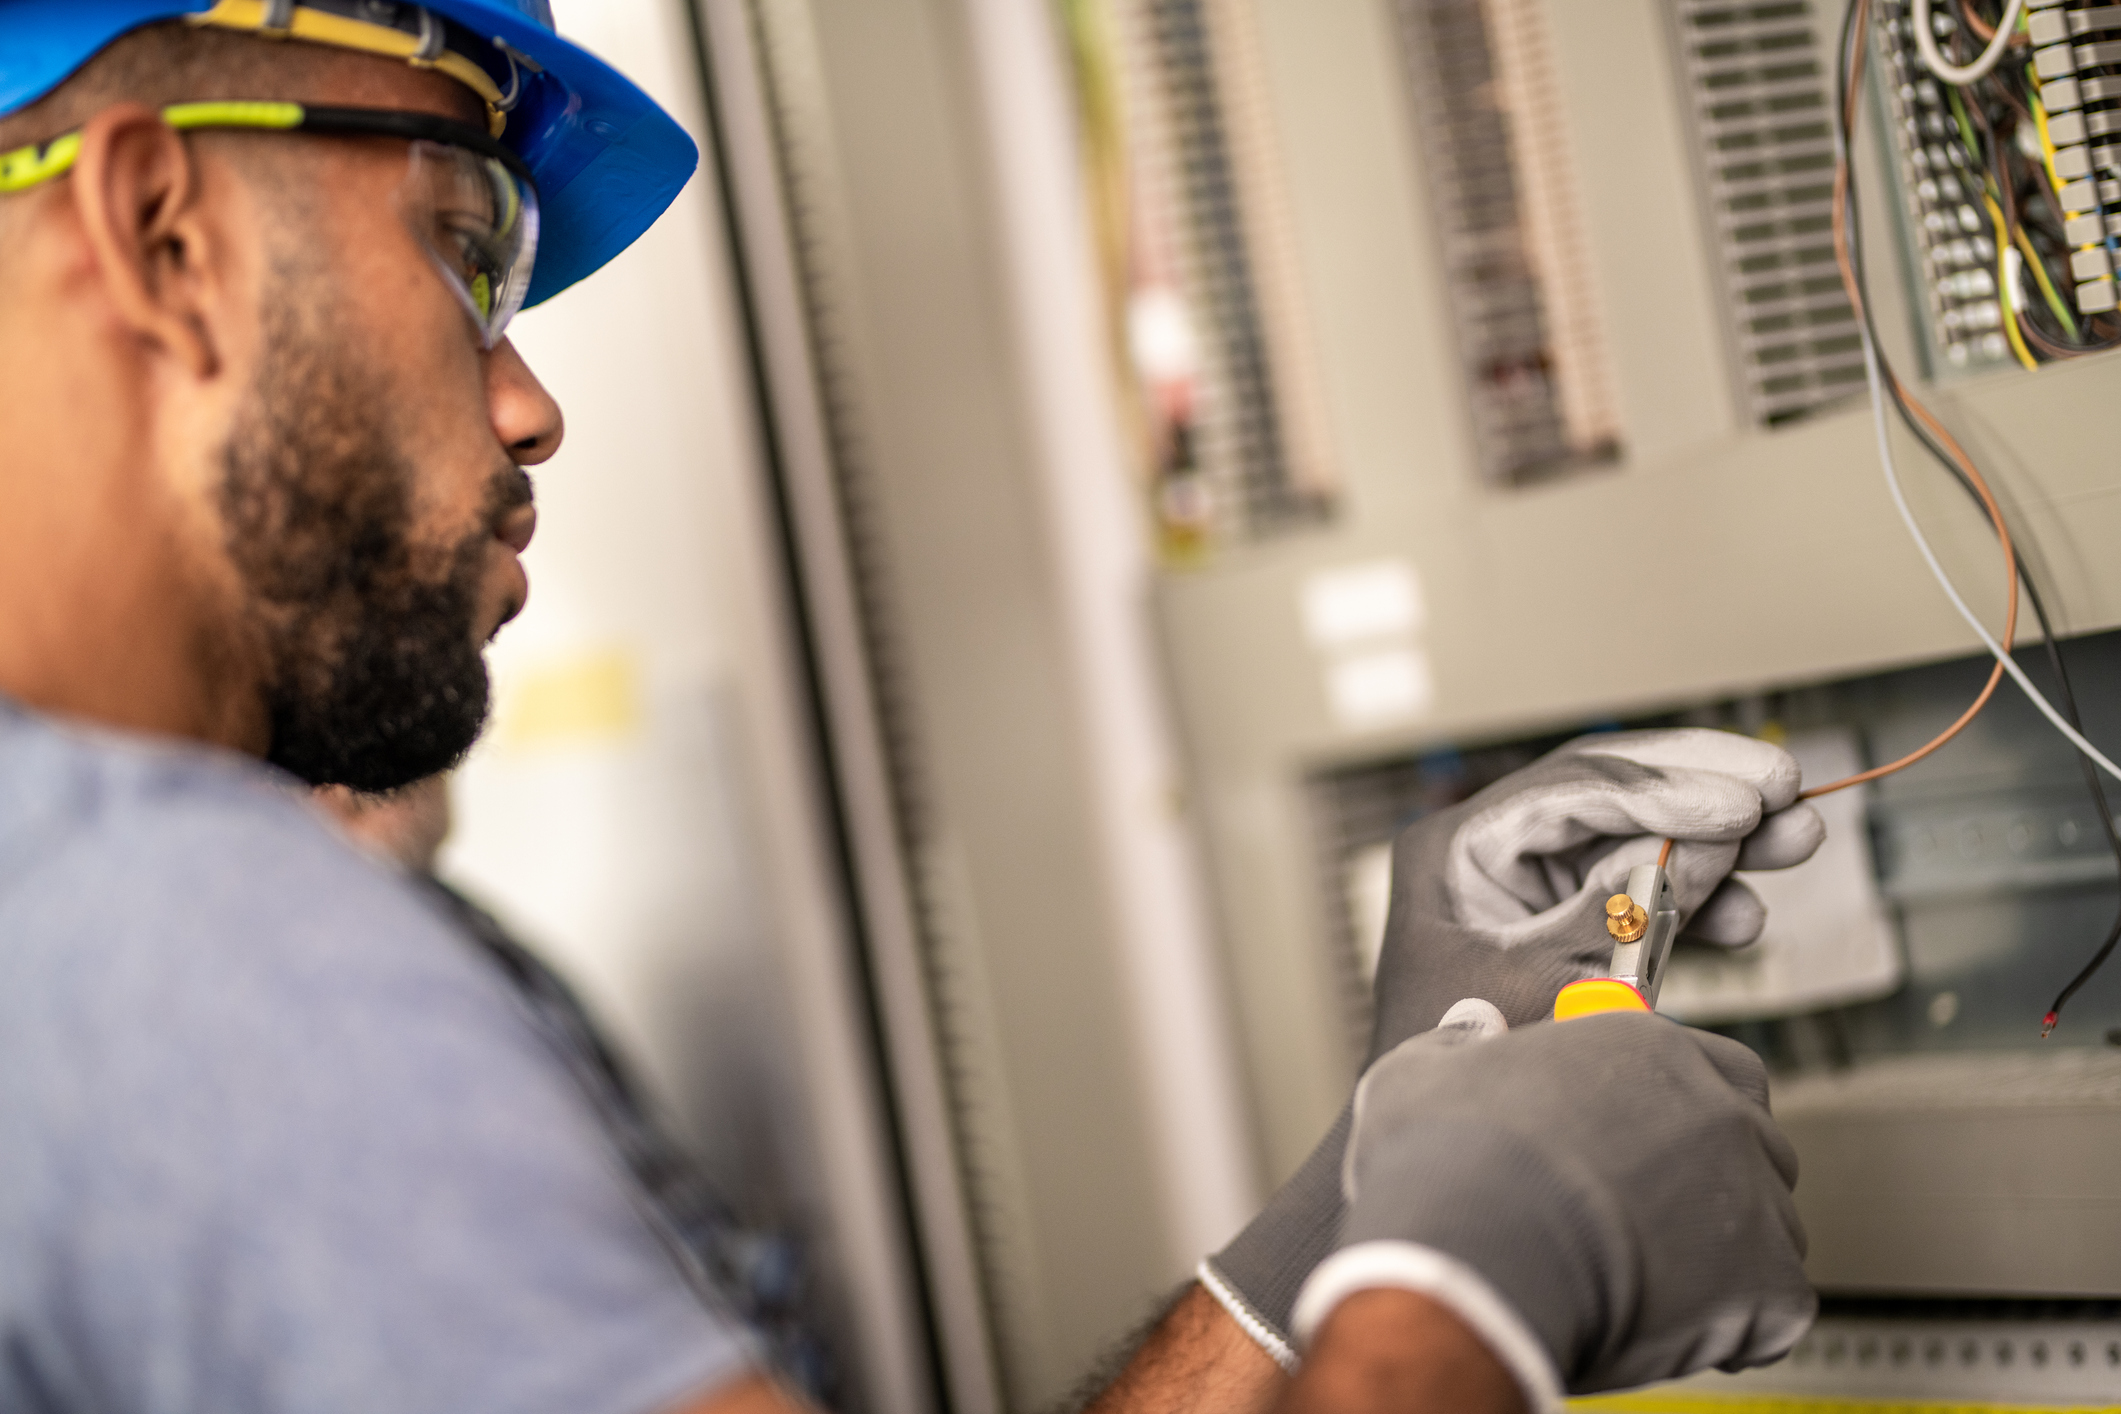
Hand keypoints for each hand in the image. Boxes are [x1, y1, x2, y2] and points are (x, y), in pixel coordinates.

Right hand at [1293, 1011, 1813, 1403]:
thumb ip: (1462, 1043)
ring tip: (1651, 1277)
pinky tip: (1677, 1326)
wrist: (1475, 1256)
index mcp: (1642, 1047)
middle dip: (1713, 1176)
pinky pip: (1776, 1307)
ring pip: (1769, 1225)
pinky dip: (1737, 1326)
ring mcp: (1748, 1194)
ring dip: (1725, 1251)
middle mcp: (1711, 1108)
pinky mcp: (1766, 1283)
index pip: (1712, 1064)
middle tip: (1652, 1210)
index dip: (1681, 1105)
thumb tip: (1472, 1029)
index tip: (1649, 1132)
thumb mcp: (1425, 1072)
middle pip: (1751, 1140)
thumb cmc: (1448, 1168)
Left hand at [1369, 729, 1823, 1058]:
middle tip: (1787, 787)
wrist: (1448, 1159)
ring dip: (1721, 844)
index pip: (1573, 788)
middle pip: (1612, 797)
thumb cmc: (1464, 1069)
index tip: (1745, 803)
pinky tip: (1749, 920)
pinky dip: (1697, 906)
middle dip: (1704, 792)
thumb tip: (1709, 844)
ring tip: (1800, 841)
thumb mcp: (1542, 983)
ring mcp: (1531, 891)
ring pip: (1639, 843)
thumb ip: (1621, 908)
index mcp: (1457, 847)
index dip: (1666, 788)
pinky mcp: (1569, 930)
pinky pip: (1641, 899)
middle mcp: (1491, 853)